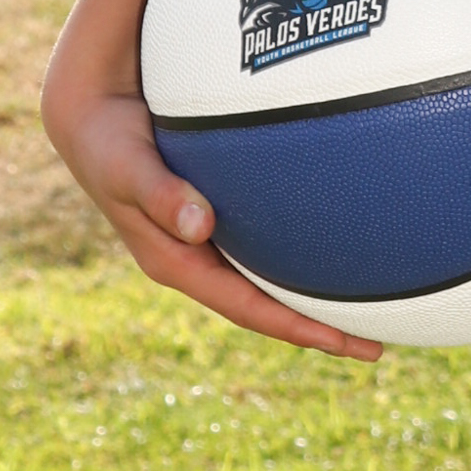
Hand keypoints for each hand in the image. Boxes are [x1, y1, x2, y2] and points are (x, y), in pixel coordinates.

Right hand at [42, 59, 380, 361]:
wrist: (93, 123)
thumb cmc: (111, 145)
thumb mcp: (129, 168)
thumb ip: (160, 194)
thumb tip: (200, 225)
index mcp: (177, 263)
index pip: (247, 308)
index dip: (295, 327)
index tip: (342, 343)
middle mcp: (197, 260)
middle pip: (268, 306)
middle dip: (320, 328)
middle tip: (377, 346)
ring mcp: (208, 242)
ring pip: (270, 280)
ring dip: (316, 297)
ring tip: (373, 309)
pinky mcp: (218, 217)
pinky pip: (268, 246)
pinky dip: (303, 254)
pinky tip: (340, 247)